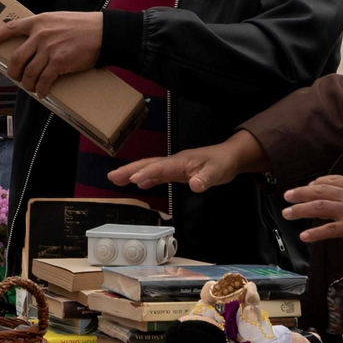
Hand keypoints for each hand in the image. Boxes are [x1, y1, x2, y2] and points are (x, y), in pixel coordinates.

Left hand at [0, 11, 101, 97]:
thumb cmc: (82, 25)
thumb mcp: (57, 18)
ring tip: (30, 87)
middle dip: (13, 71)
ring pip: (29, 72)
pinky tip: (42, 92)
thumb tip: (32, 42)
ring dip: (27, 84)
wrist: (102, 32)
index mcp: (39, 21)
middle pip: (17, 58)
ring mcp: (49, 49)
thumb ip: (43, 27)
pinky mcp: (59, 62)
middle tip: (16, 76)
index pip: (11, 28)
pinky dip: (41, 89)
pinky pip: (43, 80)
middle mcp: (40, 35)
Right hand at [108, 130, 267, 192]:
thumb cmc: (223, 163)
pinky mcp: (177, 171)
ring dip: (132, 173)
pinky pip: (157, 174)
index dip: (147, 173)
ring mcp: (174, 166)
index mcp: (181, 161)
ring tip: (115, 180)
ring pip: (150, 168)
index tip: (132, 180)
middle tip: (112, 177)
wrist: (230, 157)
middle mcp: (174, 162)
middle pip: (148, 164)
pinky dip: (146, 178)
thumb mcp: (218, 172)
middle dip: (130, 170)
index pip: (161, 167)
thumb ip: (205, 179)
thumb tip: (194, 185)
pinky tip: (138, 185)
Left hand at [282, 175, 342, 247]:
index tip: (308, 186)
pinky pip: (329, 230)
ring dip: (300, 209)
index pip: (332, 180)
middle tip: (287, 196)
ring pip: (319, 207)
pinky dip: (315, 233)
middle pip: (319, 191)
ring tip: (287, 213)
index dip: (317, 183)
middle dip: (301, 193)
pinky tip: (305, 236)